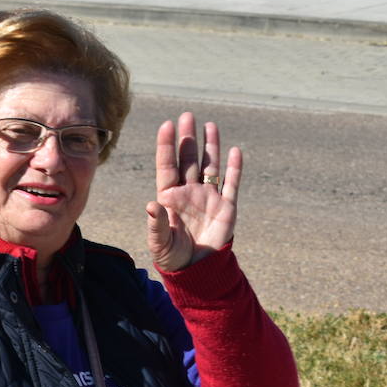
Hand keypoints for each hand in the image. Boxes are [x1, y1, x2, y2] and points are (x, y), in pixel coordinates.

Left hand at [146, 112, 240, 271]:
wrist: (196, 270)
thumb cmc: (172, 256)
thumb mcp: (159, 242)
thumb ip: (155, 224)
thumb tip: (151, 205)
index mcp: (169, 198)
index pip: (167, 166)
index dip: (167, 146)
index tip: (167, 125)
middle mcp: (189, 192)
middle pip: (188, 159)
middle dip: (188, 138)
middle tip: (187, 116)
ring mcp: (208, 197)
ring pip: (209, 165)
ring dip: (210, 146)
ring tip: (209, 125)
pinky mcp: (226, 206)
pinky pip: (231, 183)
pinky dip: (234, 168)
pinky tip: (235, 151)